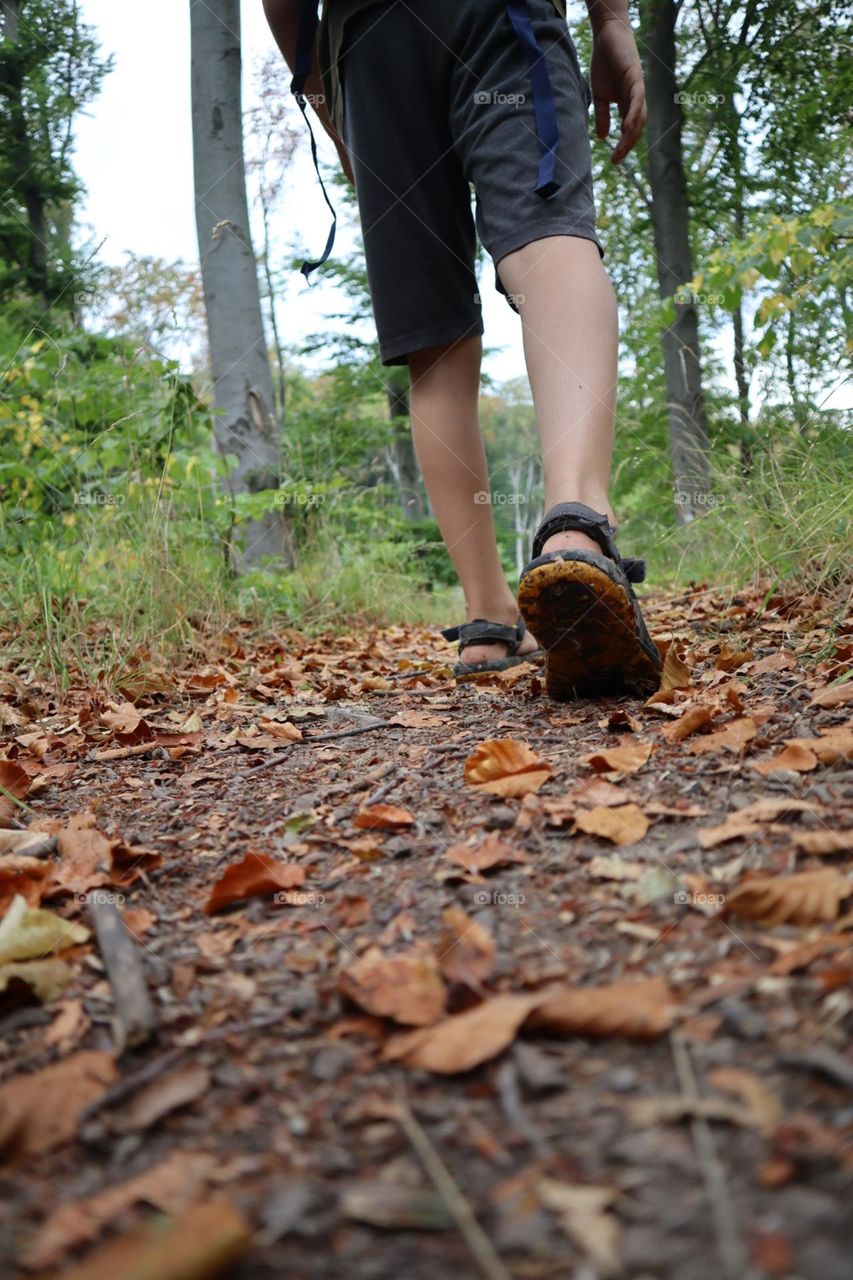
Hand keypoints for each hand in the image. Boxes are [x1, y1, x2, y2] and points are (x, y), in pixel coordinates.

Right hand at [589, 20, 645, 163]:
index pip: (629, 130)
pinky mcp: (636, 77)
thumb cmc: (604, 64)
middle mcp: (636, 99)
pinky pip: (637, 99)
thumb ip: (603, 116)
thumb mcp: (600, 95)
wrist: (606, 37)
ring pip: (640, 116)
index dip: (624, 145)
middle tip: (617, 159)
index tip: (614, 160)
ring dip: (632, 133)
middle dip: (628, 144)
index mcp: (627, 104)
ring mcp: (638, 88)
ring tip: (624, 147)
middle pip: (637, 127)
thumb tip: (603, 137)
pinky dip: (634, 114)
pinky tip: (629, 127)